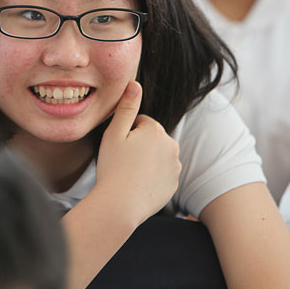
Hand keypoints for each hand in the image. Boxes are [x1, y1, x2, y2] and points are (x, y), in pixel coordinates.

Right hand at [93, 80, 180, 225]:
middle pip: (151, 139)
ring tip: (130, 174)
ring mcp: (175, 167)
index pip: (140, 123)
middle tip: (123, 161)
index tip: (118, 148)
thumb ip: (126, 106)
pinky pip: (161, 174)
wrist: (120, 205)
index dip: (126, 134)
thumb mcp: (114, 133)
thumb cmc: (113, 168)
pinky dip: (151, 177)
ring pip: (157, 156)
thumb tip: (135, 83)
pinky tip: (138, 185)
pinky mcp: (174, 184)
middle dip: (139, 146)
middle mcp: (172, 146)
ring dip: (147, 161)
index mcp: (156, 130)